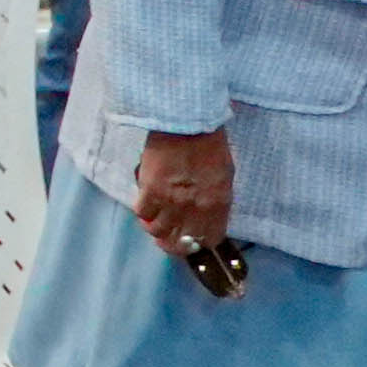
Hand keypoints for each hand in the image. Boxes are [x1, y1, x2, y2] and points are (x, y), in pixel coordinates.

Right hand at [131, 127, 234, 266]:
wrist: (186, 123)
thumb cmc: (208, 143)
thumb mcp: (224, 175)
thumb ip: (215, 199)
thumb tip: (204, 214)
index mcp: (218, 204)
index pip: (209, 240)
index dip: (198, 243)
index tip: (191, 239)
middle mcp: (195, 209)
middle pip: (180, 244)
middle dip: (172, 244)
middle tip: (167, 236)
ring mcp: (172, 202)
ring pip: (157, 231)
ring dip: (155, 225)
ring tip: (155, 216)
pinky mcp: (151, 192)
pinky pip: (142, 213)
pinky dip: (143, 210)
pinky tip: (146, 201)